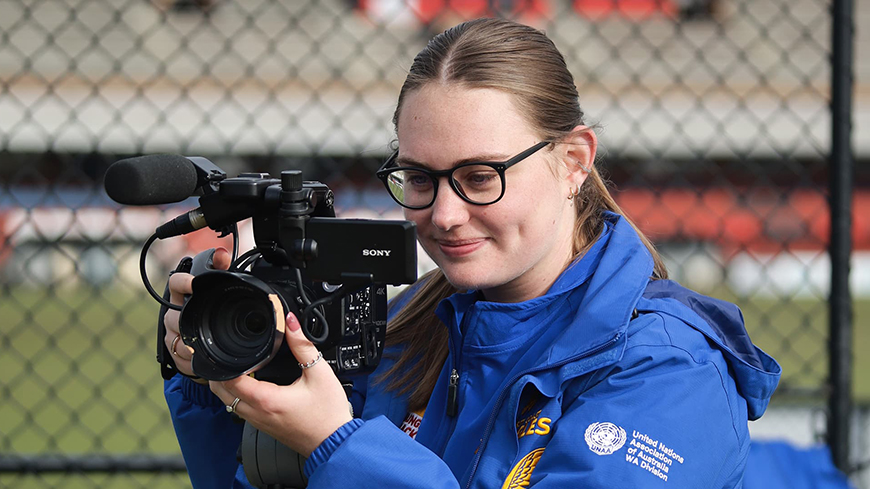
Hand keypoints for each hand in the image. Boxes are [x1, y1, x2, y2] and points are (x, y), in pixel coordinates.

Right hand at [162, 247, 230, 377]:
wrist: (204, 343)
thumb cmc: (210, 312)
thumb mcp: (216, 291)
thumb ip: (219, 270)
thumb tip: (222, 254)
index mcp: (181, 296)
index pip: (175, 283)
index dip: (181, 282)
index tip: (193, 283)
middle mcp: (172, 315)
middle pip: (174, 316)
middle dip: (188, 321)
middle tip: (206, 322)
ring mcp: (172, 335)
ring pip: (178, 339)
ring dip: (191, 342)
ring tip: (205, 343)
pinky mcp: (174, 354)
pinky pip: (181, 358)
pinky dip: (192, 360)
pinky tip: (201, 359)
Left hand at [209, 312, 353, 456]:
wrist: (334, 442)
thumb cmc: (328, 414)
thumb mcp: (319, 373)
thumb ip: (303, 346)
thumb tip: (292, 323)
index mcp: (266, 400)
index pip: (230, 379)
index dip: (225, 362)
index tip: (229, 348)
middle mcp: (257, 414)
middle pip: (221, 392)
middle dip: (219, 372)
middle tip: (228, 355)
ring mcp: (258, 422)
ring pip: (228, 402)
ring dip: (227, 385)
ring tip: (239, 367)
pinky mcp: (263, 426)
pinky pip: (240, 410)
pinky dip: (237, 396)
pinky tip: (251, 385)